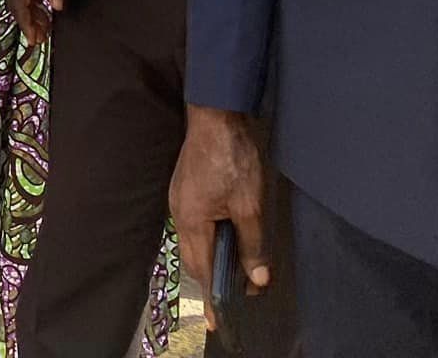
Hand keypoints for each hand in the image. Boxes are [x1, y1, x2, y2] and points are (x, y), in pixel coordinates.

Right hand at [171, 106, 271, 326]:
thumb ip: (252, 244)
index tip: (217, 322)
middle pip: (195, 258)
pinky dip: (210, 240)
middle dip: (214, 280)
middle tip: (239, 295)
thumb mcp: (250, 205)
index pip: (202, 270)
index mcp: (192, 221)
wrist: (215, 115)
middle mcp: (180, 214)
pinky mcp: (185, 190)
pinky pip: (195, 225)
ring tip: (238, 270)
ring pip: (195, 242)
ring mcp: (180, 200)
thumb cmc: (233, 159)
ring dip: (213, 259)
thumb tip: (257, 278)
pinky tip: (228, 238)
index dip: (211, 297)